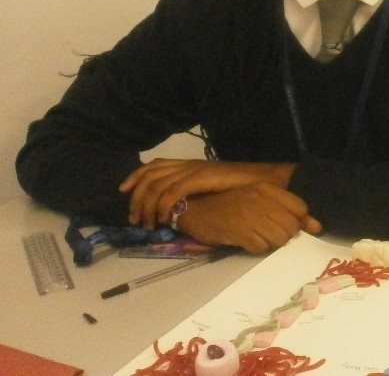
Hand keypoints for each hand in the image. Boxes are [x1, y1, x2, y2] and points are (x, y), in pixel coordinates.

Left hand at [120, 158, 295, 228]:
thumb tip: (180, 204)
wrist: (264, 180)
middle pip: (149, 175)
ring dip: (147, 206)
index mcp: (190, 164)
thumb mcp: (213, 186)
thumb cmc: (243, 186)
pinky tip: (165, 219)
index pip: (154, 165)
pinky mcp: (200, 179)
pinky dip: (163, 206)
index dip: (135, 176)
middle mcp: (188, 164)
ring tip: (148, 223)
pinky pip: (172, 192)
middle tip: (135, 218)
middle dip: (136, 198)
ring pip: (156, 186)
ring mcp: (193, 170)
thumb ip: (196, 190)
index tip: (124, 191)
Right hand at [174, 183, 321, 253]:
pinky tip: (246, 241)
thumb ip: (288, 211)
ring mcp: (250, 216)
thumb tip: (318, 226)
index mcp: (267, 188)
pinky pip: (261, 248)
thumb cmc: (229, 205)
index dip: (298, 221)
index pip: (300, 208)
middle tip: (268, 232)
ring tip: (256, 236)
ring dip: (270, 242)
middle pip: (291, 227)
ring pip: (279, 239)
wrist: (195, 210)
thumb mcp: (258, 200)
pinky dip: (256, 248)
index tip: (288, 225)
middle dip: (283, 234)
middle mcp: (260, 199)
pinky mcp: (239, 232)